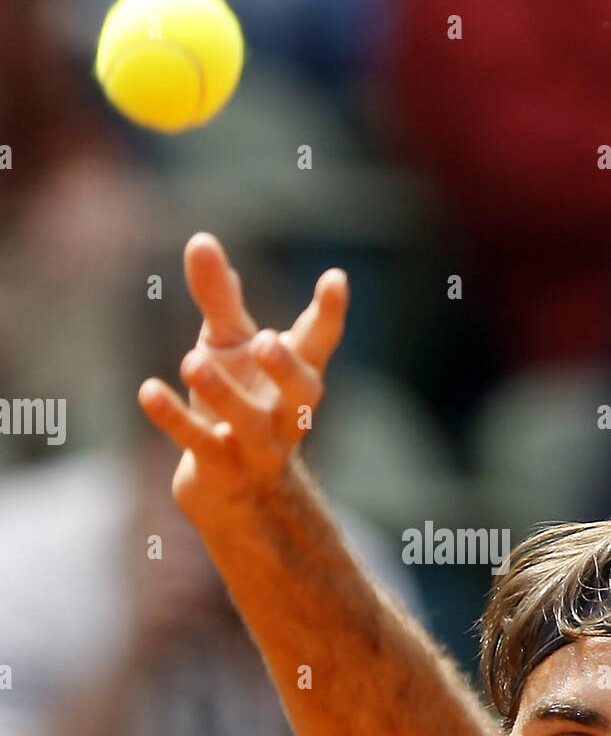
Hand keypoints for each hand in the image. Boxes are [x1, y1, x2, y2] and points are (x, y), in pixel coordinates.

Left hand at [137, 233, 348, 526]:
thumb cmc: (237, 406)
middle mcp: (286, 415)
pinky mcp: (221, 470)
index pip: (320, 344)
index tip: (336, 278)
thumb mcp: (227, 348)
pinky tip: (148, 390)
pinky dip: (174, 420)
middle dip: (286, 368)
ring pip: (251, 425)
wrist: (233, 495)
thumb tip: (201, 240)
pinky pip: (200, 446)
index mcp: (295, 380)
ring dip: (224, 394)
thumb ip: (219, 299)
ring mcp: (257, 447)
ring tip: (193, 361)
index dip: (329, 313)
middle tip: (266, 341)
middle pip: (302, 393)